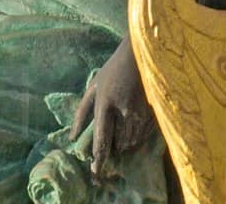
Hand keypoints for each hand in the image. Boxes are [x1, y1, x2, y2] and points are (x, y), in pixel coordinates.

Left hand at [70, 40, 155, 178]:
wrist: (140, 52)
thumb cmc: (113, 69)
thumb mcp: (93, 86)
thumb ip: (81, 112)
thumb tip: (72, 137)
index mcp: (105, 103)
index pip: (101, 138)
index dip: (98, 159)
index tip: (96, 173)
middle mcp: (123, 109)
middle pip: (119, 143)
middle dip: (115, 149)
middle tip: (113, 148)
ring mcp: (140, 109)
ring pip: (133, 140)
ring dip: (126, 144)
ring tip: (123, 136)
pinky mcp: (153, 108)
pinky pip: (145, 133)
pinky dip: (139, 136)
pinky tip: (135, 128)